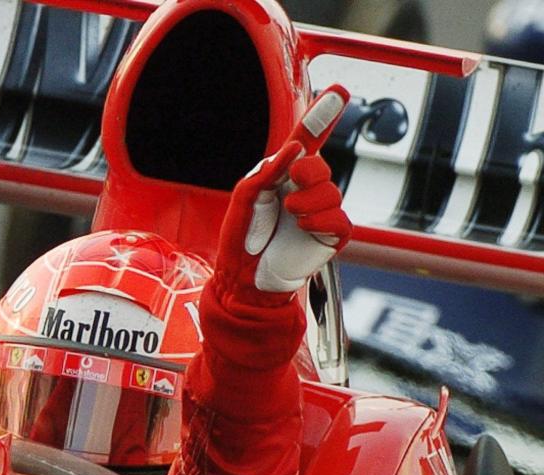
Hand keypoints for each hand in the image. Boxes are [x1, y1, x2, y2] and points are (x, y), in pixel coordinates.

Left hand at [216, 87, 351, 305]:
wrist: (244, 276)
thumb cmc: (242, 236)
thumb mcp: (246, 196)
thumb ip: (268, 170)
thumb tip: (296, 149)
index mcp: (284, 175)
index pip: (308, 141)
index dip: (323, 116)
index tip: (339, 91)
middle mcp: (305, 190)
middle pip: (321, 165)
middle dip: (307, 172)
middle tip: (289, 184)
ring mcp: (321, 212)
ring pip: (331, 191)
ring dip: (307, 201)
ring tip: (289, 216)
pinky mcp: (331, 235)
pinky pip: (338, 218)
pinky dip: (318, 219)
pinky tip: (302, 227)